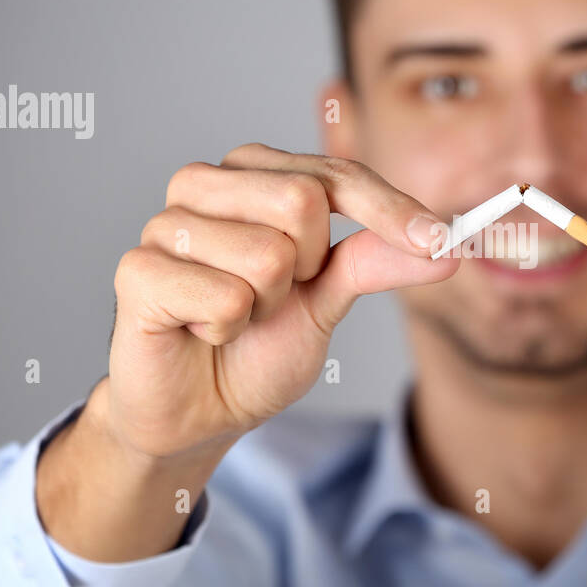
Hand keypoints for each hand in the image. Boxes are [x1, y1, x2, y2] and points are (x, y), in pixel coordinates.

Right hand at [105, 143, 456, 460]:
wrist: (199, 411)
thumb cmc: (257, 347)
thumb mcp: (328, 301)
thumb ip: (376, 262)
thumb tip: (447, 246)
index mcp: (253, 174)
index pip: (336, 175)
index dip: (391, 210)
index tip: (443, 242)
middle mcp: (205, 184)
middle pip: (302, 200)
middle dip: (308, 270)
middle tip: (272, 299)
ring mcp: (165, 222)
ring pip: (267, 255)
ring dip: (264, 307)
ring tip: (233, 317)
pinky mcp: (138, 271)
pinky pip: (225, 297)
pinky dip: (227, 329)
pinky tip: (201, 331)